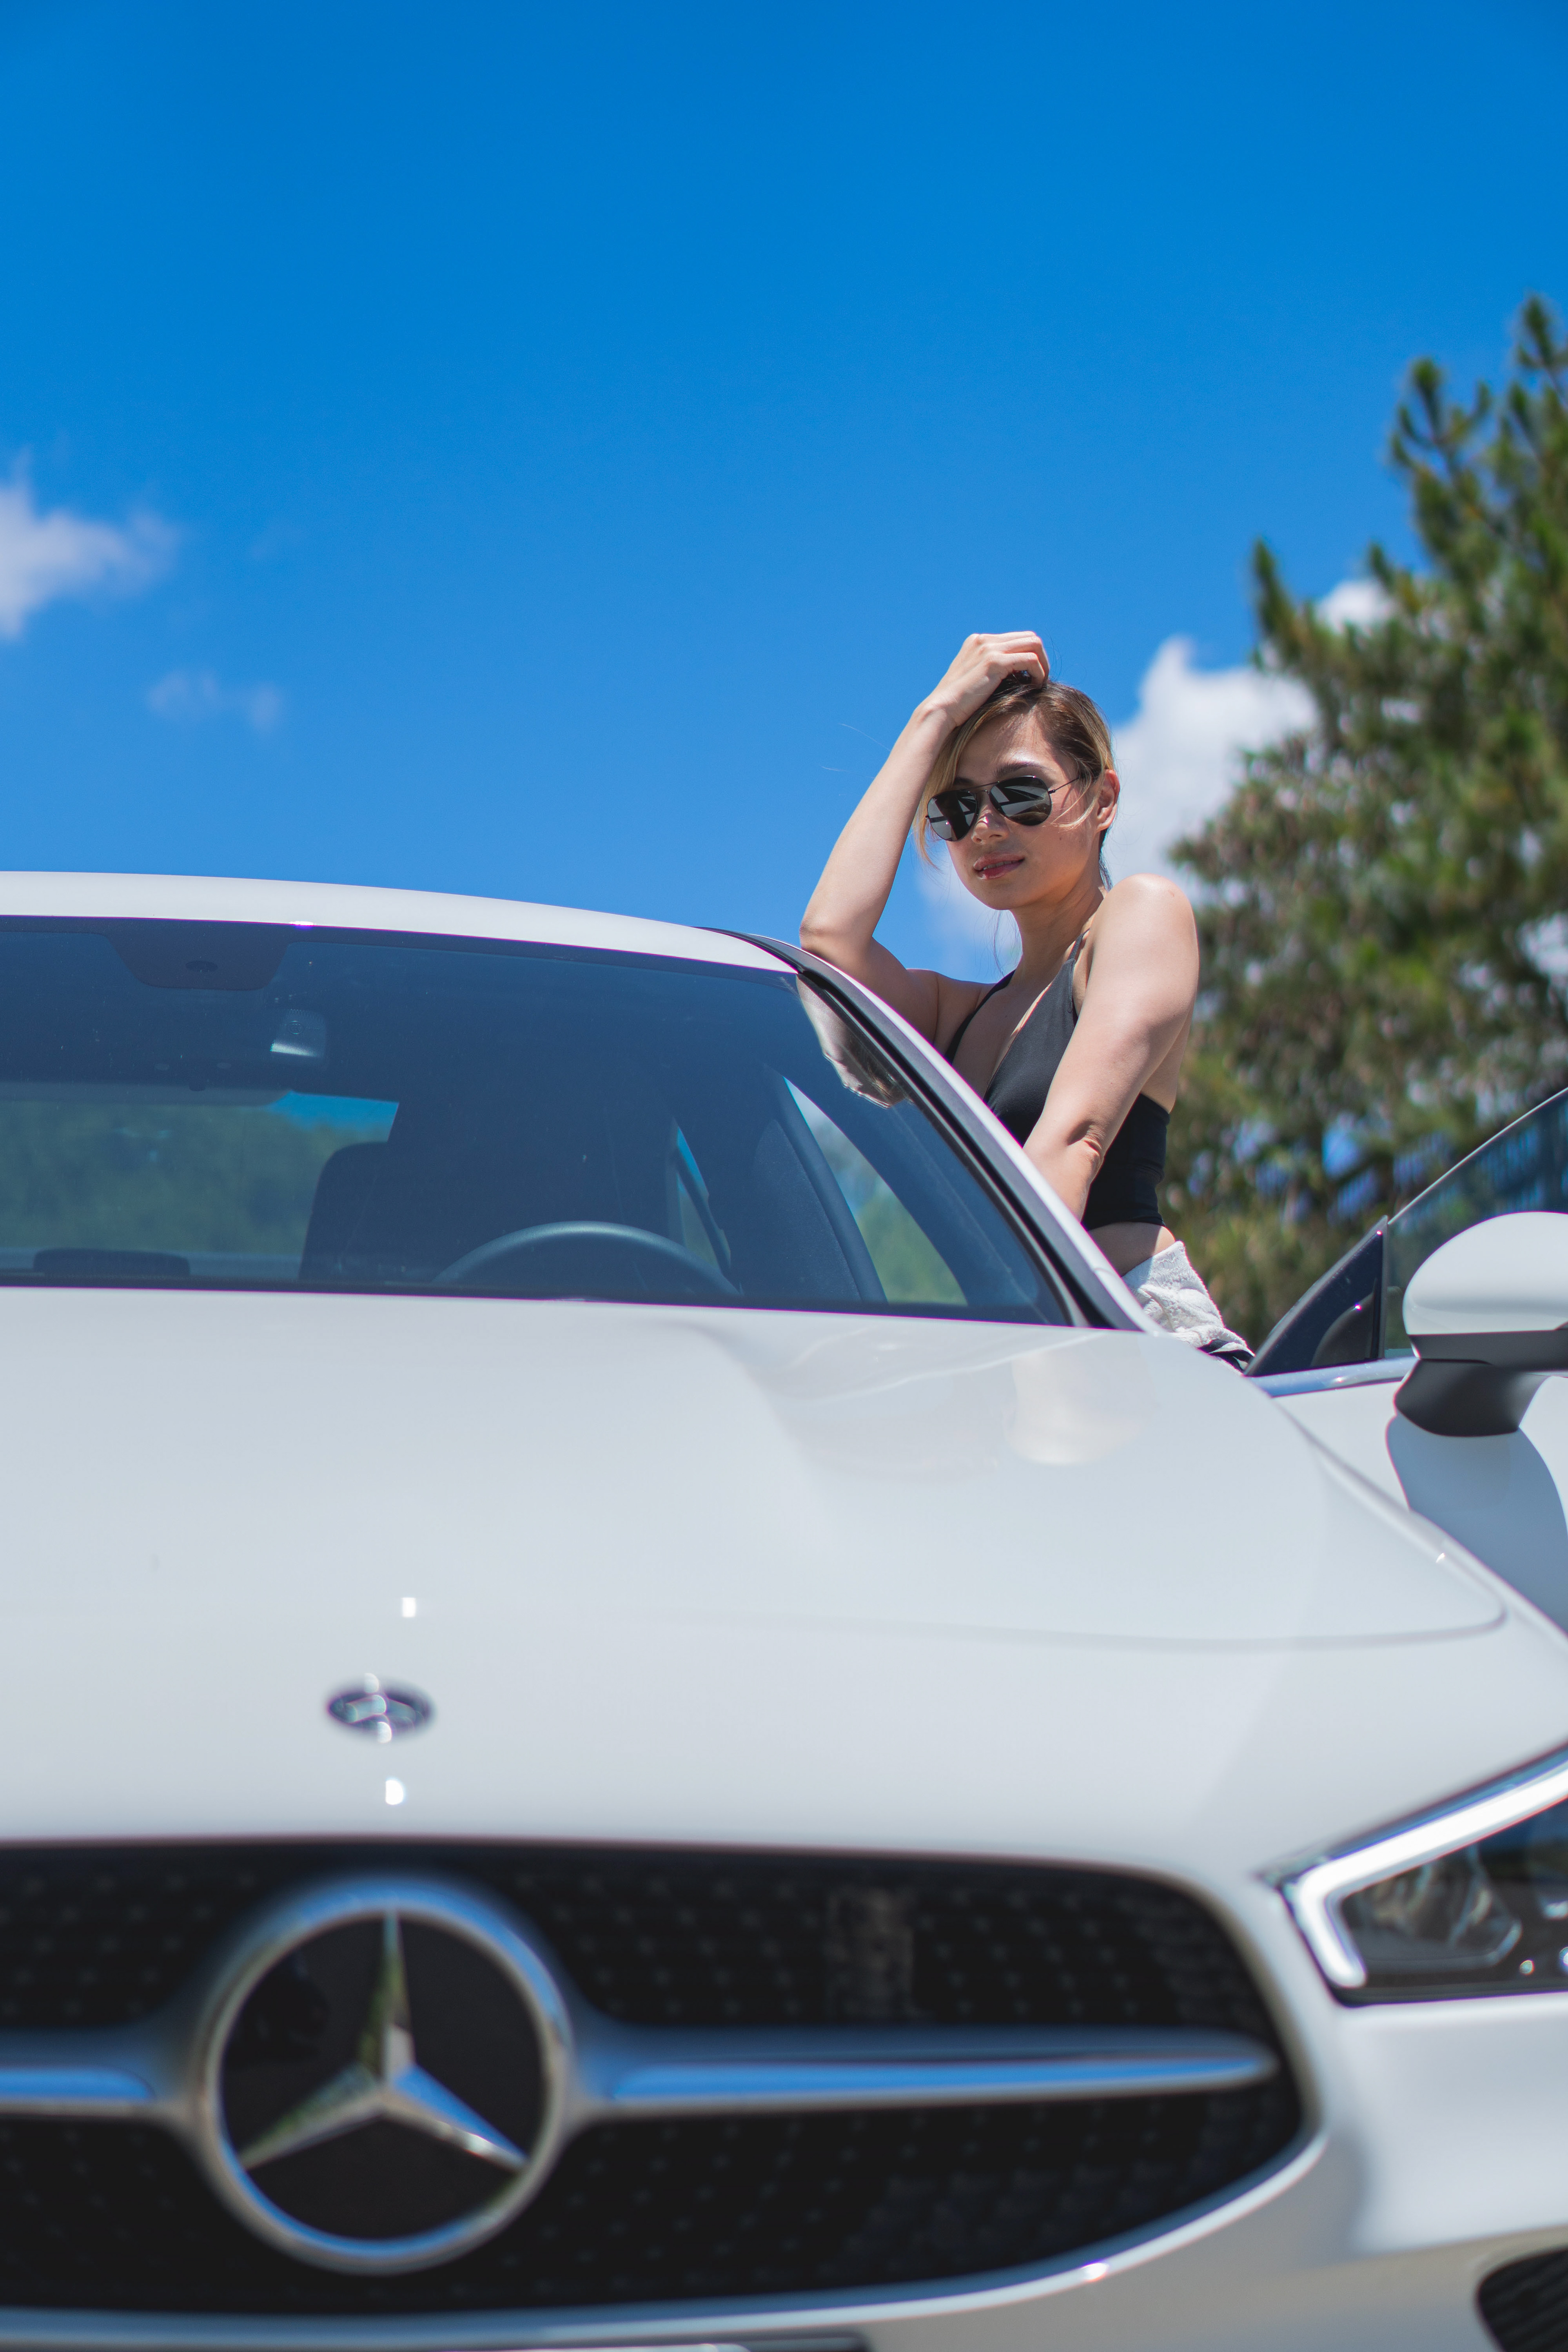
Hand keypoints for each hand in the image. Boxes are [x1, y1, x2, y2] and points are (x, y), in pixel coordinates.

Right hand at [922, 632, 1046, 729]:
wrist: (942, 710)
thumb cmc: (958, 704)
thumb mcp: (974, 679)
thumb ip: (990, 670)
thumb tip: (1015, 674)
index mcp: (978, 641)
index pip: (1017, 638)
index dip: (1031, 655)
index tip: (1033, 675)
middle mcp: (984, 640)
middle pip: (1029, 637)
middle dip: (1041, 657)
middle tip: (1041, 679)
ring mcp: (988, 648)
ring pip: (1034, 644)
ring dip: (1043, 664)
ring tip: (1041, 682)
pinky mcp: (994, 661)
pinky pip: (1031, 659)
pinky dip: (1039, 672)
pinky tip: (1035, 686)